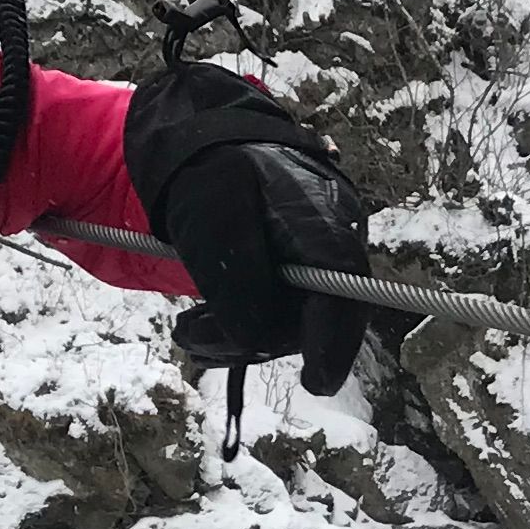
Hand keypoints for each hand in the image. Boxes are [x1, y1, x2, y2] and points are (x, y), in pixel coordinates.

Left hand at [123, 66, 373, 390]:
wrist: (204, 146)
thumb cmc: (210, 169)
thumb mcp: (211, 212)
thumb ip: (234, 271)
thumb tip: (254, 335)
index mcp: (322, 221)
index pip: (344, 289)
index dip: (334, 341)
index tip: (316, 382)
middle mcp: (330, 244)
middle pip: (312, 318)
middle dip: (252, 339)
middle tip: (189, 336)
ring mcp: (314, 262)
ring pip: (288, 325)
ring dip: (236, 339)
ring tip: (185, 330)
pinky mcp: (294, 277)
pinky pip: (274, 317)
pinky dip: (236, 331)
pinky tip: (198, 329)